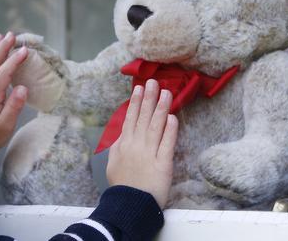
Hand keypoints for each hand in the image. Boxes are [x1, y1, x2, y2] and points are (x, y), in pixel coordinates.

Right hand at [106, 79, 177, 208]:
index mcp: (123, 144)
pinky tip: (173, 118)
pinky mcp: (162, 164)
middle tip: (154, 82)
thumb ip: (119, 147)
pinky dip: (170, 130)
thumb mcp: (114, 164)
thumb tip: (122, 135)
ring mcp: (149, 154)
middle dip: (149, 98)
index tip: (139, 88)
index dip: (136, 102)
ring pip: (155, 126)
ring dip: (161, 108)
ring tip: (166, 92)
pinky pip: (167, 144)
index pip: (130, 118)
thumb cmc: (122, 186)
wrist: (129, 205)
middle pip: (143, 117)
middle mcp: (136, 145)